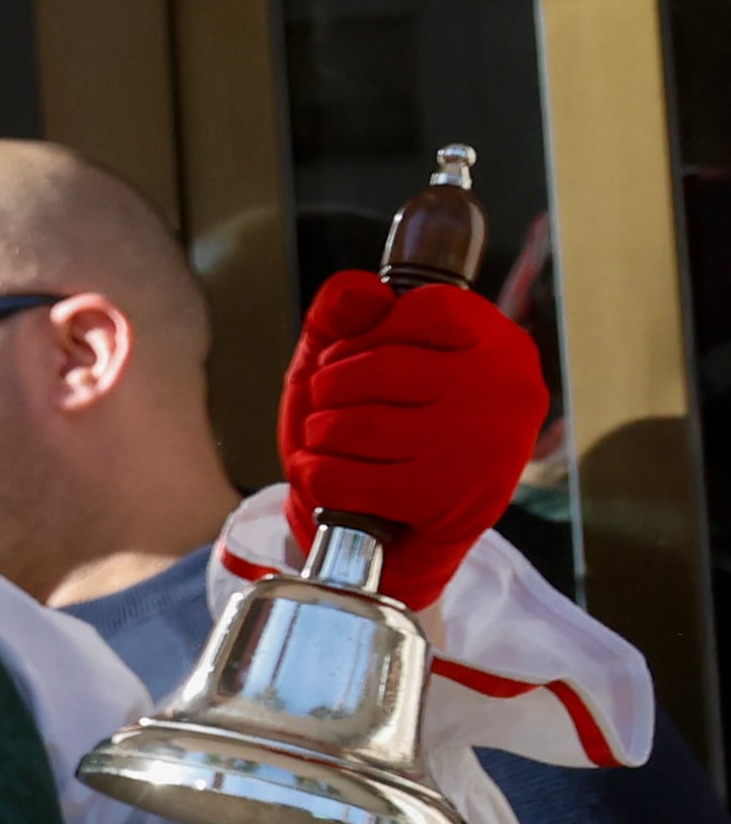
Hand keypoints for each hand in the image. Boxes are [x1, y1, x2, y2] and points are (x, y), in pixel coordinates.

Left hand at [281, 273, 546, 611]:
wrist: (388, 531)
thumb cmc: (371, 427)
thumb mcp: (348, 356)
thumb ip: (344, 313)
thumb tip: (360, 292)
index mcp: (498, 343)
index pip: (424, 307)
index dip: (368, 334)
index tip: (357, 358)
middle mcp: (506, 391)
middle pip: (379, 367)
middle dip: (329, 388)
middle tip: (329, 406)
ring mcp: (483, 448)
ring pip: (360, 424)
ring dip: (321, 434)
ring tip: (328, 439)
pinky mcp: (451, 502)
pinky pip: (349, 477)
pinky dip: (317, 475)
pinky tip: (324, 473)